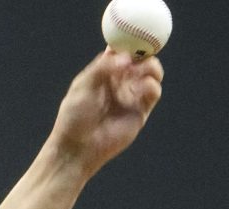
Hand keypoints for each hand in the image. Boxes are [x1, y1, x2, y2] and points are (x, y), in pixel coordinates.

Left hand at [48, 48, 164, 176]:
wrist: (78, 147)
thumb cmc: (74, 117)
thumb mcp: (83, 87)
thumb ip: (102, 69)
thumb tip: (124, 57)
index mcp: (104, 72)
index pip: (121, 51)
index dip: (129, 44)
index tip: (132, 41)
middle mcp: (119, 81)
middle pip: (140, 59)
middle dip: (143, 54)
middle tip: (140, 56)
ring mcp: (131, 95)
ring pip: (151, 73)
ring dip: (151, 67)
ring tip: (143, 71)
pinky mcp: (140, 111)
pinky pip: (153, 92)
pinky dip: (153, 85)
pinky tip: (144, 87)